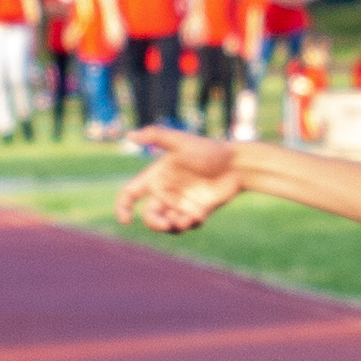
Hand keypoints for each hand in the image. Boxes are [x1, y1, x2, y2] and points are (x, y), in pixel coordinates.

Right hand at [115, 126, 240, 233]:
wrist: (238, 164)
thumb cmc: (209, 150)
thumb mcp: (181, 142)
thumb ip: (156, 136)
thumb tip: (129, 134)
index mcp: (157, 176)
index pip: (130, 194)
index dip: (122, 207)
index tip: (126, 220)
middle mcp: (166, 191)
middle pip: (150, 216)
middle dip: (154, 224)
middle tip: (166, 225)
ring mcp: (181, 203)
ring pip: (167, 224)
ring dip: (173, 226)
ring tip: (186, 220)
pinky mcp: (196, 212)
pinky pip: (186, 225)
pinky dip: (189, 224)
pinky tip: (200, 216)